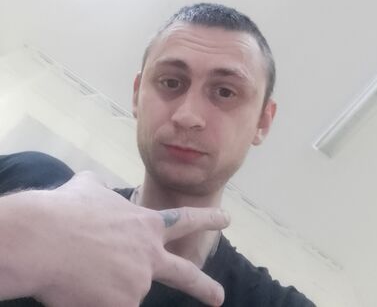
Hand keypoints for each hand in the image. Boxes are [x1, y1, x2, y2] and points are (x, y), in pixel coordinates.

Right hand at [25, 172, 228, 305]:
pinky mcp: (124, 305)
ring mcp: (139, 282)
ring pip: (125, 291)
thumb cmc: (67, 209)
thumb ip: (100, 189)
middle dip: (204, 286)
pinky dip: (96, 300)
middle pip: (184, 274)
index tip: (226, 219)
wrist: (47, 238)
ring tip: (82, 269)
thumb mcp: (88, 186)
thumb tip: (95, 185)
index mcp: (145, 224)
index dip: (207, 219)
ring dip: (106, 285)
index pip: (184, 220)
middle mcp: (149, 255)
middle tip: (218, 296)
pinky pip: (111, 305)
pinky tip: (81, 288)